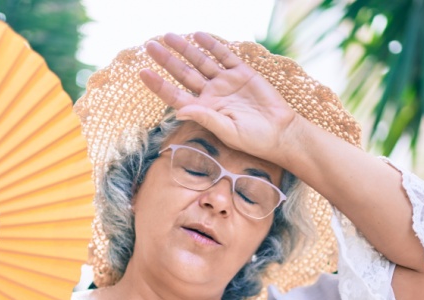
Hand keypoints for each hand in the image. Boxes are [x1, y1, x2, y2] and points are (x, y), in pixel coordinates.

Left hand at [140, 32, 299, 164]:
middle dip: (166, 60)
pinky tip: (199, 36)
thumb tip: (178, 111)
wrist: (280, 132)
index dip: (158, 84)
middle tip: (149, 45)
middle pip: (183, 73)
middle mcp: (211, 94)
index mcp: (204, 110)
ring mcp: (226, 82)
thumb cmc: (253, 139)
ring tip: (169, 36)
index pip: (175, 95)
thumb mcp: (227, 131)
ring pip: (200, 62)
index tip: (142, 72)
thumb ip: (204, 118)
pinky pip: (224, 56)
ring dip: (185, 49)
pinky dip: (212, 46)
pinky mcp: (243, 73)